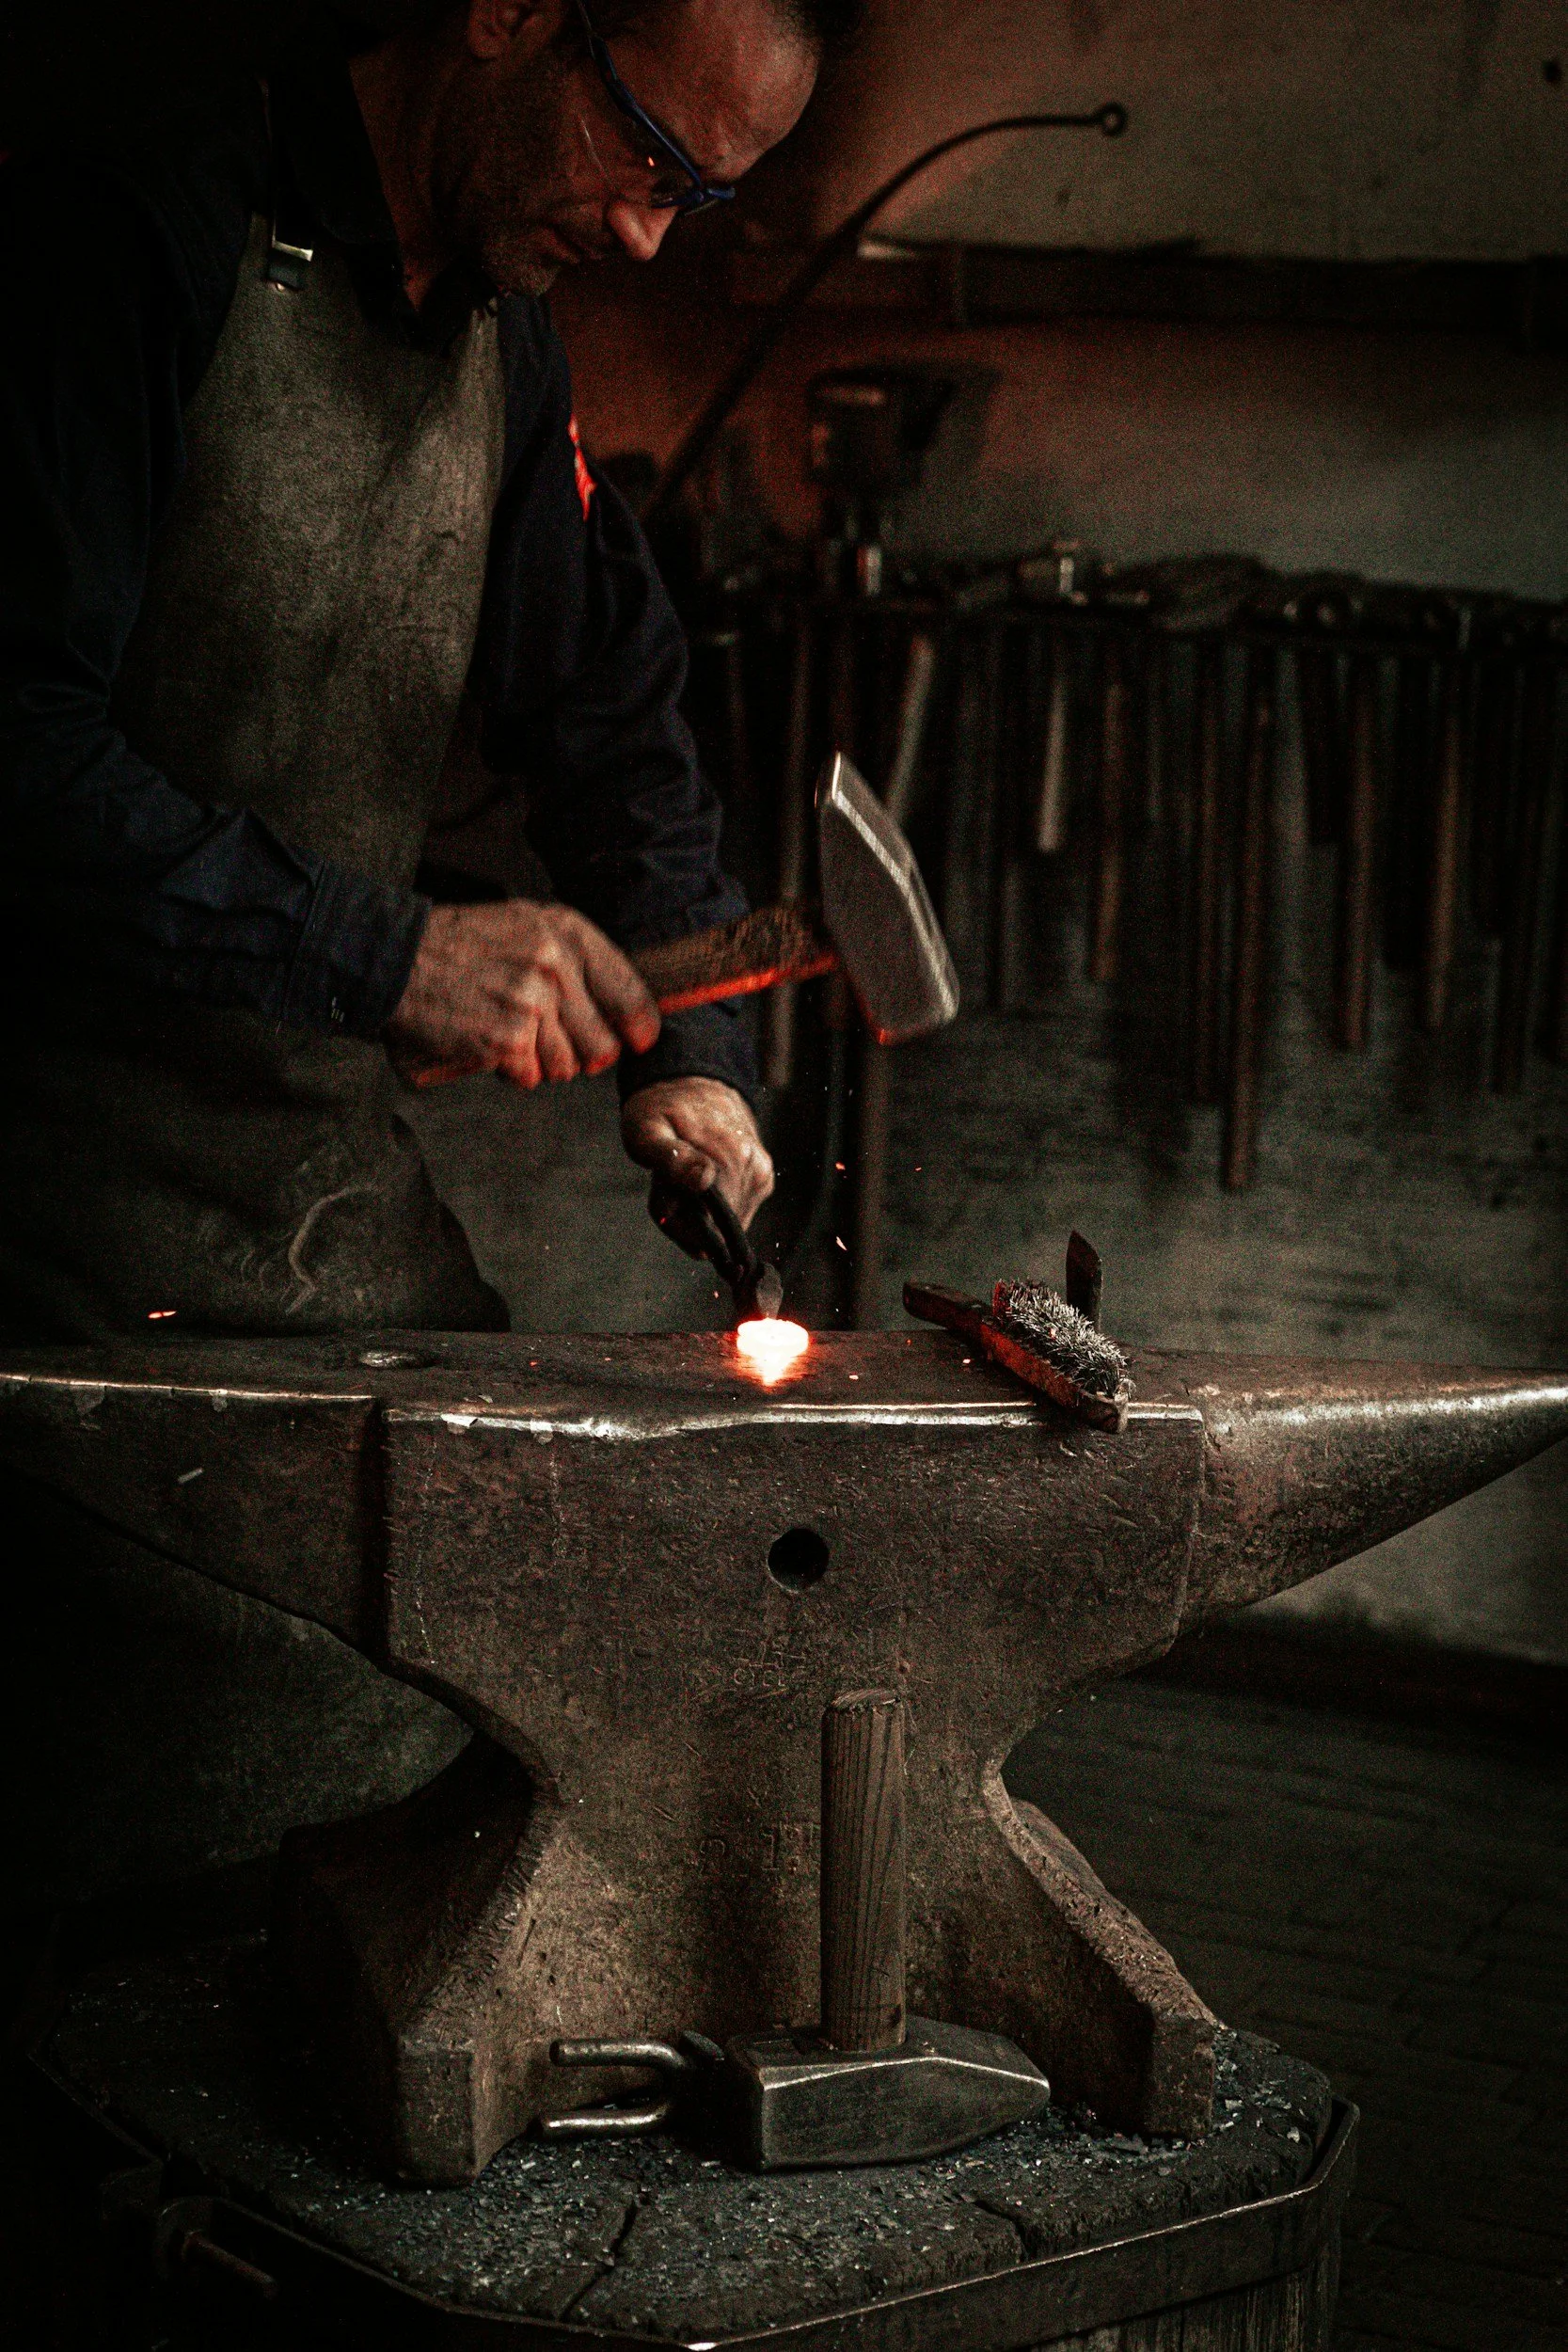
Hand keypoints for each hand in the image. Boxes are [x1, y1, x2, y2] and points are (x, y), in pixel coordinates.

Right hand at [387, 901, 658, 1086]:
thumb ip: (574, 959)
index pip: (631, 994)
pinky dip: (510, 1071)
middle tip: (547, 1041)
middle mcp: (555, 963)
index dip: (637, 1027)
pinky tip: (488, 1044)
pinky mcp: (507, 1037)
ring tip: (508, 1033)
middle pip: (603, 1044)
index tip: (636, 1039)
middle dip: (580, 1054)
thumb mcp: (526, 928)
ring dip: (541, 1063)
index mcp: (567, 932)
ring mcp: (532, 1001)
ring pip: (567, 1066)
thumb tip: (624, 1011)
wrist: (395, 958)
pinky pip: (530, 1076)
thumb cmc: (458, 946)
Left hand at [621, 1079, 774, 1227]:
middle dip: (687, 1218)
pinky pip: (735, 1210)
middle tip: (667, 1184)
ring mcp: (761, 1176)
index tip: (664, 1199)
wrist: (691, 1083)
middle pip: (717, 1229)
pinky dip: (713, 1203)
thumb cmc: (661, 1110)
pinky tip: (699, 1179)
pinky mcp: (763, 1178)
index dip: (679, 1224)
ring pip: (726, 1222)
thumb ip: (670, 1159)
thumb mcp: (647, 1130)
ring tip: (682, 1177)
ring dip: (699, 1211)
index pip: (707, 1231)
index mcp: (728, 1161)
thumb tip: (704, 1181)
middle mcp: (753, 1171)